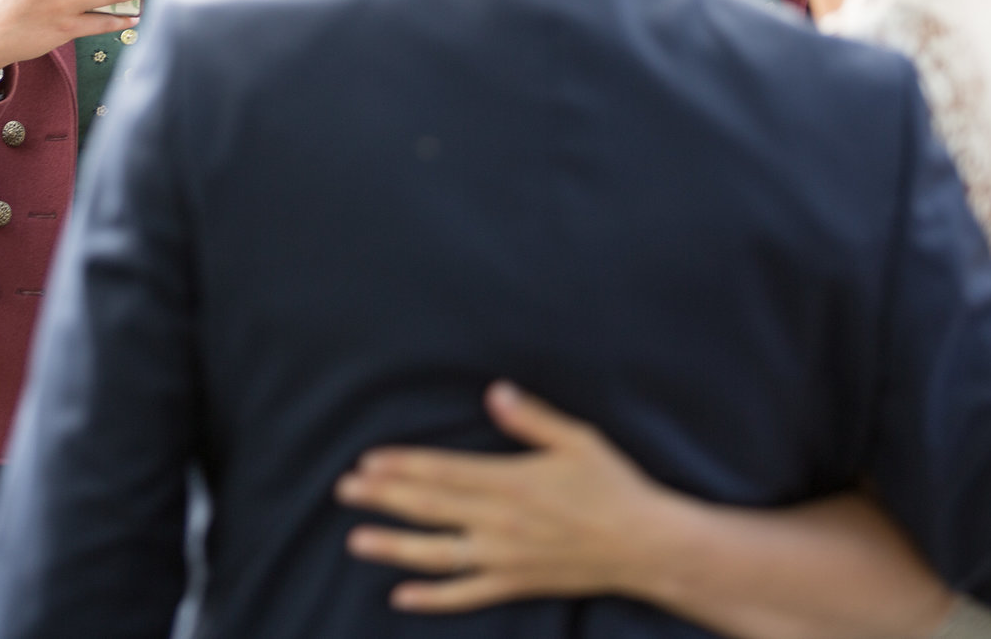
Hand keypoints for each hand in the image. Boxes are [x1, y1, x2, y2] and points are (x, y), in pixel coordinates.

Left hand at [336, 381, 663, 612]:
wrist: (646, 546)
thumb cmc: (613, 486)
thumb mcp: (576, 440)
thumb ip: (531, 418)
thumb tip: (495, 392)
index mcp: (509, 481)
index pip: (442, 472)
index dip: (401, 467)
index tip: (367, 462)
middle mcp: (499, 521)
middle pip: (429, 508)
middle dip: (382, 498)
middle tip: (344, 490)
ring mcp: (504, 557)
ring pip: (436, 554)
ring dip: (393, 546)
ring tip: (356, 539)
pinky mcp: (514, 584)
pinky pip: (465, 595)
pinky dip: (431, 598)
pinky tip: (401, 597)